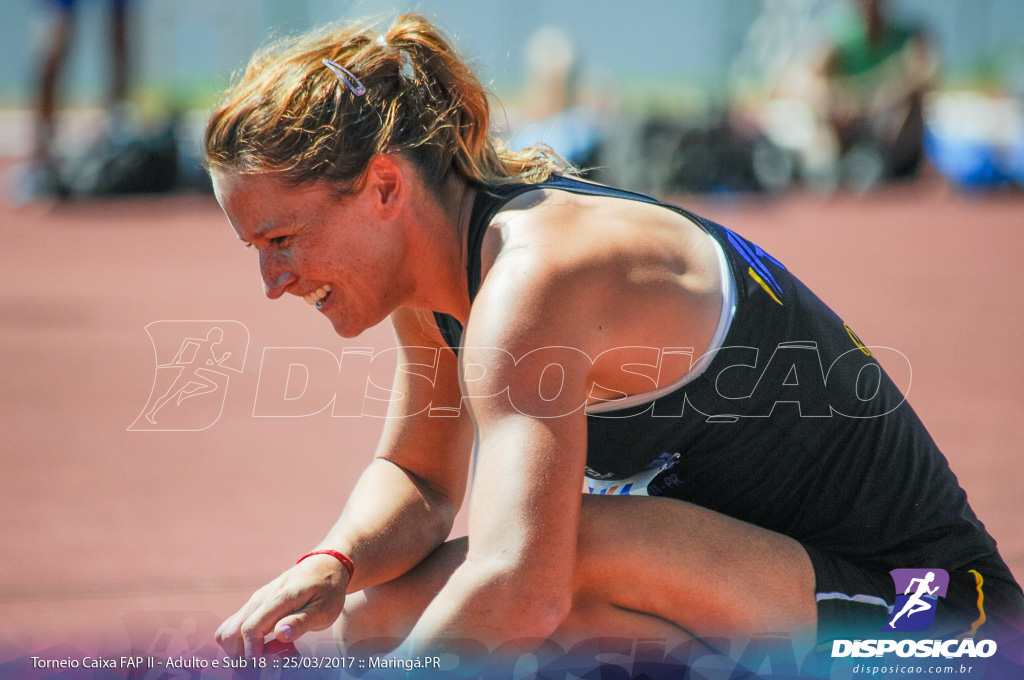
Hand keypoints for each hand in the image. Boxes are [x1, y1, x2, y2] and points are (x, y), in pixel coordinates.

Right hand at [215, 554, 348, 657]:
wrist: (326, 566)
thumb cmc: (328, 590)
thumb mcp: (324, 609)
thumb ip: (301, 622)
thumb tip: (279, 634)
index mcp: (279, 598)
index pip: (250, 629)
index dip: (252, 652)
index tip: (263, 667)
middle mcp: (261, 598)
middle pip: (230, 632)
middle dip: (240, 655)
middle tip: (260, 668)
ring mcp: (256, 600)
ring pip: (228, 629)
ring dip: (238, 649)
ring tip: (261, 658)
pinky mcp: (255, 604)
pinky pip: (235, 625)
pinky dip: (240, 641)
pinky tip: (261, 647)